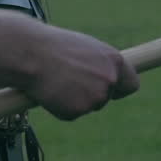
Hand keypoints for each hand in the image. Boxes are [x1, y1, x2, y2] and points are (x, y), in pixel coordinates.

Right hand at [0, 0, 139, 119]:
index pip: (132, 83)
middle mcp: (109, 79)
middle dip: (91, 94)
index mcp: (113, 60)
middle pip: (107, 98)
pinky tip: (48, 91)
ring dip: (73, 99)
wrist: (28, 53)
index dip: (120, 88)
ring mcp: (94, 97)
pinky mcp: (77, 111)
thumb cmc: (51, 46)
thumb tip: (104, 75)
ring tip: (55, 80)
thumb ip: (97, 63)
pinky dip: (59, 107)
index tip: (113, 89)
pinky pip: (70, 114)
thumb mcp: (82, 48)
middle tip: (69, 82)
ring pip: (88, 107)